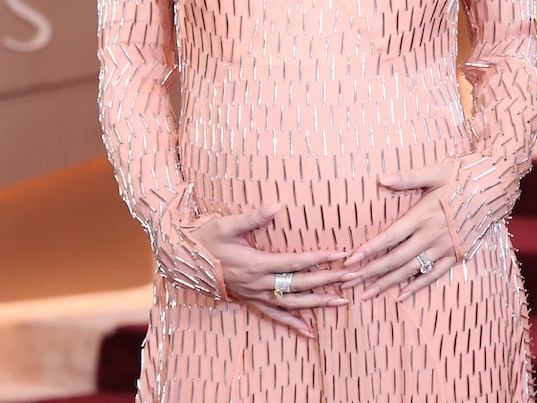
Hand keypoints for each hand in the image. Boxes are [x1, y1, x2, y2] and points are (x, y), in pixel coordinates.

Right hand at [196, 205, 354, 336]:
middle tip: (353, 277)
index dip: (318, 258)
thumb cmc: (206, 238)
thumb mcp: (226, 224)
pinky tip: (311, 331)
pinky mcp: (250, 301)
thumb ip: (253, 217)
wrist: (183, 258)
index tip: (340, 254)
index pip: (294, 262)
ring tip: (343, 301)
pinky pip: (275, 316)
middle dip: (328, 281)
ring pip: (292, 304)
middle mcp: (258, 284)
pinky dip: (293, 324)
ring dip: (318, 303)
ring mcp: (255, 295)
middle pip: (300, 284)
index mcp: (255, 264)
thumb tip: (278, 205)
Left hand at [342, 162, 457, 301]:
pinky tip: (402, 295)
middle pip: (395, 259)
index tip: (350, 261)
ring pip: (412, 270)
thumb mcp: (435, 172)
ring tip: (368, 294)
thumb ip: (408, 178)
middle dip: (370, 272)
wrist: (495, 187)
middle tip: (349, 282)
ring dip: (388, 283)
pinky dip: (418, 286)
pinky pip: (435, 274)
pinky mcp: (457, 254)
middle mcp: (431, 235)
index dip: (368, 250)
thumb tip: (381, 179)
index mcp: (422, 215)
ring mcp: (445, 247)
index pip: (389, 237)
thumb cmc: (463, 175)